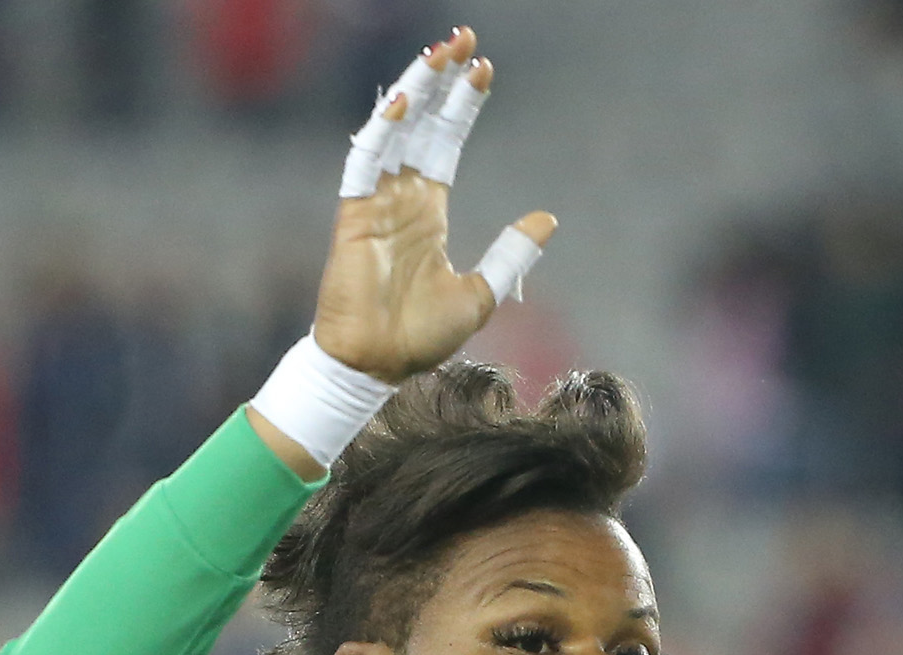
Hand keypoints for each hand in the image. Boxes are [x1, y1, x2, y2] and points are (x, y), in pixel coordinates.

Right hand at [313, 27, 556, 382]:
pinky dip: (384, 131)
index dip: (463, 105)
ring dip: (416, 90)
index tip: (484, 69)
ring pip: (395, 129)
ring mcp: (376, 201)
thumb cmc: (420, 338)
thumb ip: (510, 253)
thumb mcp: (480, 292)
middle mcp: (401, 196)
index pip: (447, 141)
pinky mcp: (354, 214)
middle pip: (424, 123)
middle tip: (464, 39)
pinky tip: (405, 102)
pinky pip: (366, 161)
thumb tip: (548, 219)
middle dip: (442, 80)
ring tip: (439, 53)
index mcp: (428, 210)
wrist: (377, 366)